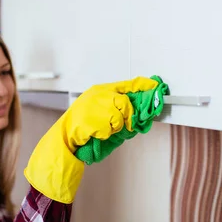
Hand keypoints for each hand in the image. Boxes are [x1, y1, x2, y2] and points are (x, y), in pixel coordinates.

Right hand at [24, 76, 159, 203]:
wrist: (65, 137)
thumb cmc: (85, 126)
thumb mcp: (102, 111)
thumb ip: (120, 108)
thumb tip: (142, 112)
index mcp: (101, 90)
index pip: (128, 84)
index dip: (143, 86)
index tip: (156, 86)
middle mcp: (97, 94)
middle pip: (125, 102)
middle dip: (128, 117)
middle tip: (123, 125)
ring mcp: (93, 106)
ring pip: (118, 117)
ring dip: (115, 128)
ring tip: (103, 129)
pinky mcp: (91, 119)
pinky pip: (109, 129)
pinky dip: (105, 135)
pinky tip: (96, 134)